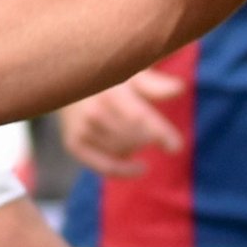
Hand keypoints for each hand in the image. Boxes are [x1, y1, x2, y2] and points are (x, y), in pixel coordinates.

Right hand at [57, 70, 186, 169]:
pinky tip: (141, 168)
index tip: (177, 147)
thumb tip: (180, 88)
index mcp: (110, 92)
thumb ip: (155, 85)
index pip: (139, 118)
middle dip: (149, 138)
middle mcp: (93, 112)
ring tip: (137, 135)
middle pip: (134, 138)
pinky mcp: (74, 144)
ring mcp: (82, 129)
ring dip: (136, 147)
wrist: (66, 81)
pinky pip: (105, 167)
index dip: (160, 134)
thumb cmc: (109, 78)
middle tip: (153, 132)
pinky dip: (125, 171)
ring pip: (122, 151)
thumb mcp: (132, 75)